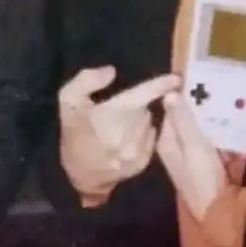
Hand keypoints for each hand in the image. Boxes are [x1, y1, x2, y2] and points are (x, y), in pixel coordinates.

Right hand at [58, 66, 180, 200]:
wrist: (78, 175)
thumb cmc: (74, 134)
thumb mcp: (69, 101)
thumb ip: (87, 80)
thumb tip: (111, 72)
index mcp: (113, 114)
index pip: (144, 94)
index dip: (161, 84)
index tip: (176, 78)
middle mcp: (130, 132)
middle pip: (146, 108)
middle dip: (137, 105)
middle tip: (119, 111)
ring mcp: (138, 150)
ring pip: (150, 123)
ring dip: (140, 120)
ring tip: (121, 126)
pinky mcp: (143, 162)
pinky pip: (151, 139)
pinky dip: (143, 135)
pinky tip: (127, 139)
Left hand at [157, 93, 241, 221]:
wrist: (220, 210)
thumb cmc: (203, 177)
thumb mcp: (193, 145)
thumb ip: (182, 120)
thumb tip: (168, 92)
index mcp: (166, 141)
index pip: (171, 109)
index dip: (184, 94)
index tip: (200, 77)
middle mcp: (176, 146)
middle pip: (187, 117)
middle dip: (201, 104)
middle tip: (219, 85)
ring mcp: (192, 153)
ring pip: (200, 126)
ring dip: (213, 115)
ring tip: (228, 96)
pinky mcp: (207, 160)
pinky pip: (211, 137)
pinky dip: (220, 130)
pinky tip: (232, 119)